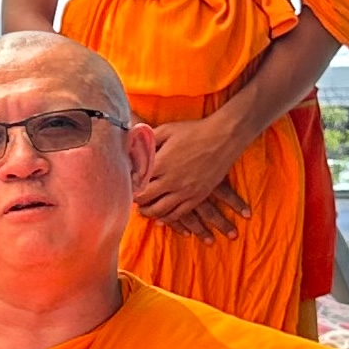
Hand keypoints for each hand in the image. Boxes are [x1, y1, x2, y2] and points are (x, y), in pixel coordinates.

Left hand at [132, 113, 254, 238]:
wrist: (223, 138)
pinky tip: (161, 218)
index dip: (128, 184)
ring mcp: (185, 191)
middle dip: (136, 200)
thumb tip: (129, 144)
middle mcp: (171, 180)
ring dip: (148, 212)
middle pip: (145, 198)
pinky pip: (178, 214)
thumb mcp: (167, 130)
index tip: (125, 184)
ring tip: (143, 209)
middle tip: (132, 198)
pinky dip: (167, 218)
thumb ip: (147, 139)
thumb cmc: (193, 131)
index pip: (136, 181)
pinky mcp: (197, 196)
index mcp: (161, 163)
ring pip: (160, 210)